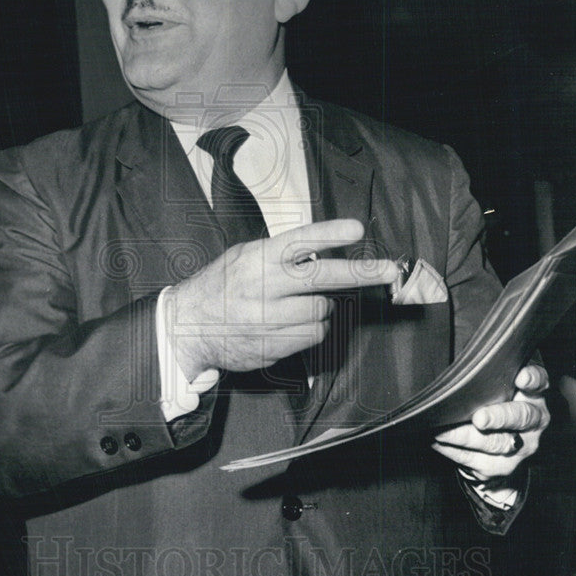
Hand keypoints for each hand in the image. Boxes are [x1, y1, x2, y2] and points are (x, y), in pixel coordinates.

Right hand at [165, 219, 397, 379]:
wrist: (187, 328)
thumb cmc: (222, 287)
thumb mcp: (244, 258)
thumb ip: (280, 254)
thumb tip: (324, 253)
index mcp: (257, 258)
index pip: (299, 242)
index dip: (329, 234)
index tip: (356, 229)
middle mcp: (263, 287)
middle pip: (322, 278)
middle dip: (360, 273)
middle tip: (388, 270)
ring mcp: (267, 319)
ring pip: (322, 311)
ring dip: (324, 308)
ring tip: (306, 304)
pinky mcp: (271, 346)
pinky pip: (312, 336)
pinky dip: (314, 330)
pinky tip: (296, 324)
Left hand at [431, 364, 549, 481]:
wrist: (498, 445)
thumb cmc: (493, 402)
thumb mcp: (497, 385)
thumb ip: (488, 374)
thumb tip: (459, 365)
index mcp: (533, 395)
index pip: (539, 382)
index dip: (532, 379)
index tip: (521, 377)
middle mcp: (533, 421)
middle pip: (521, 417)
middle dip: (499, 417)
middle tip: (479, 418)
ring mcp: (520, 447)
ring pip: (495, 443)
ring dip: (466, 437)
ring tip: (443, 431)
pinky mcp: (501, 466)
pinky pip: (475, 459)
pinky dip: (453, 450)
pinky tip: (437, 441)